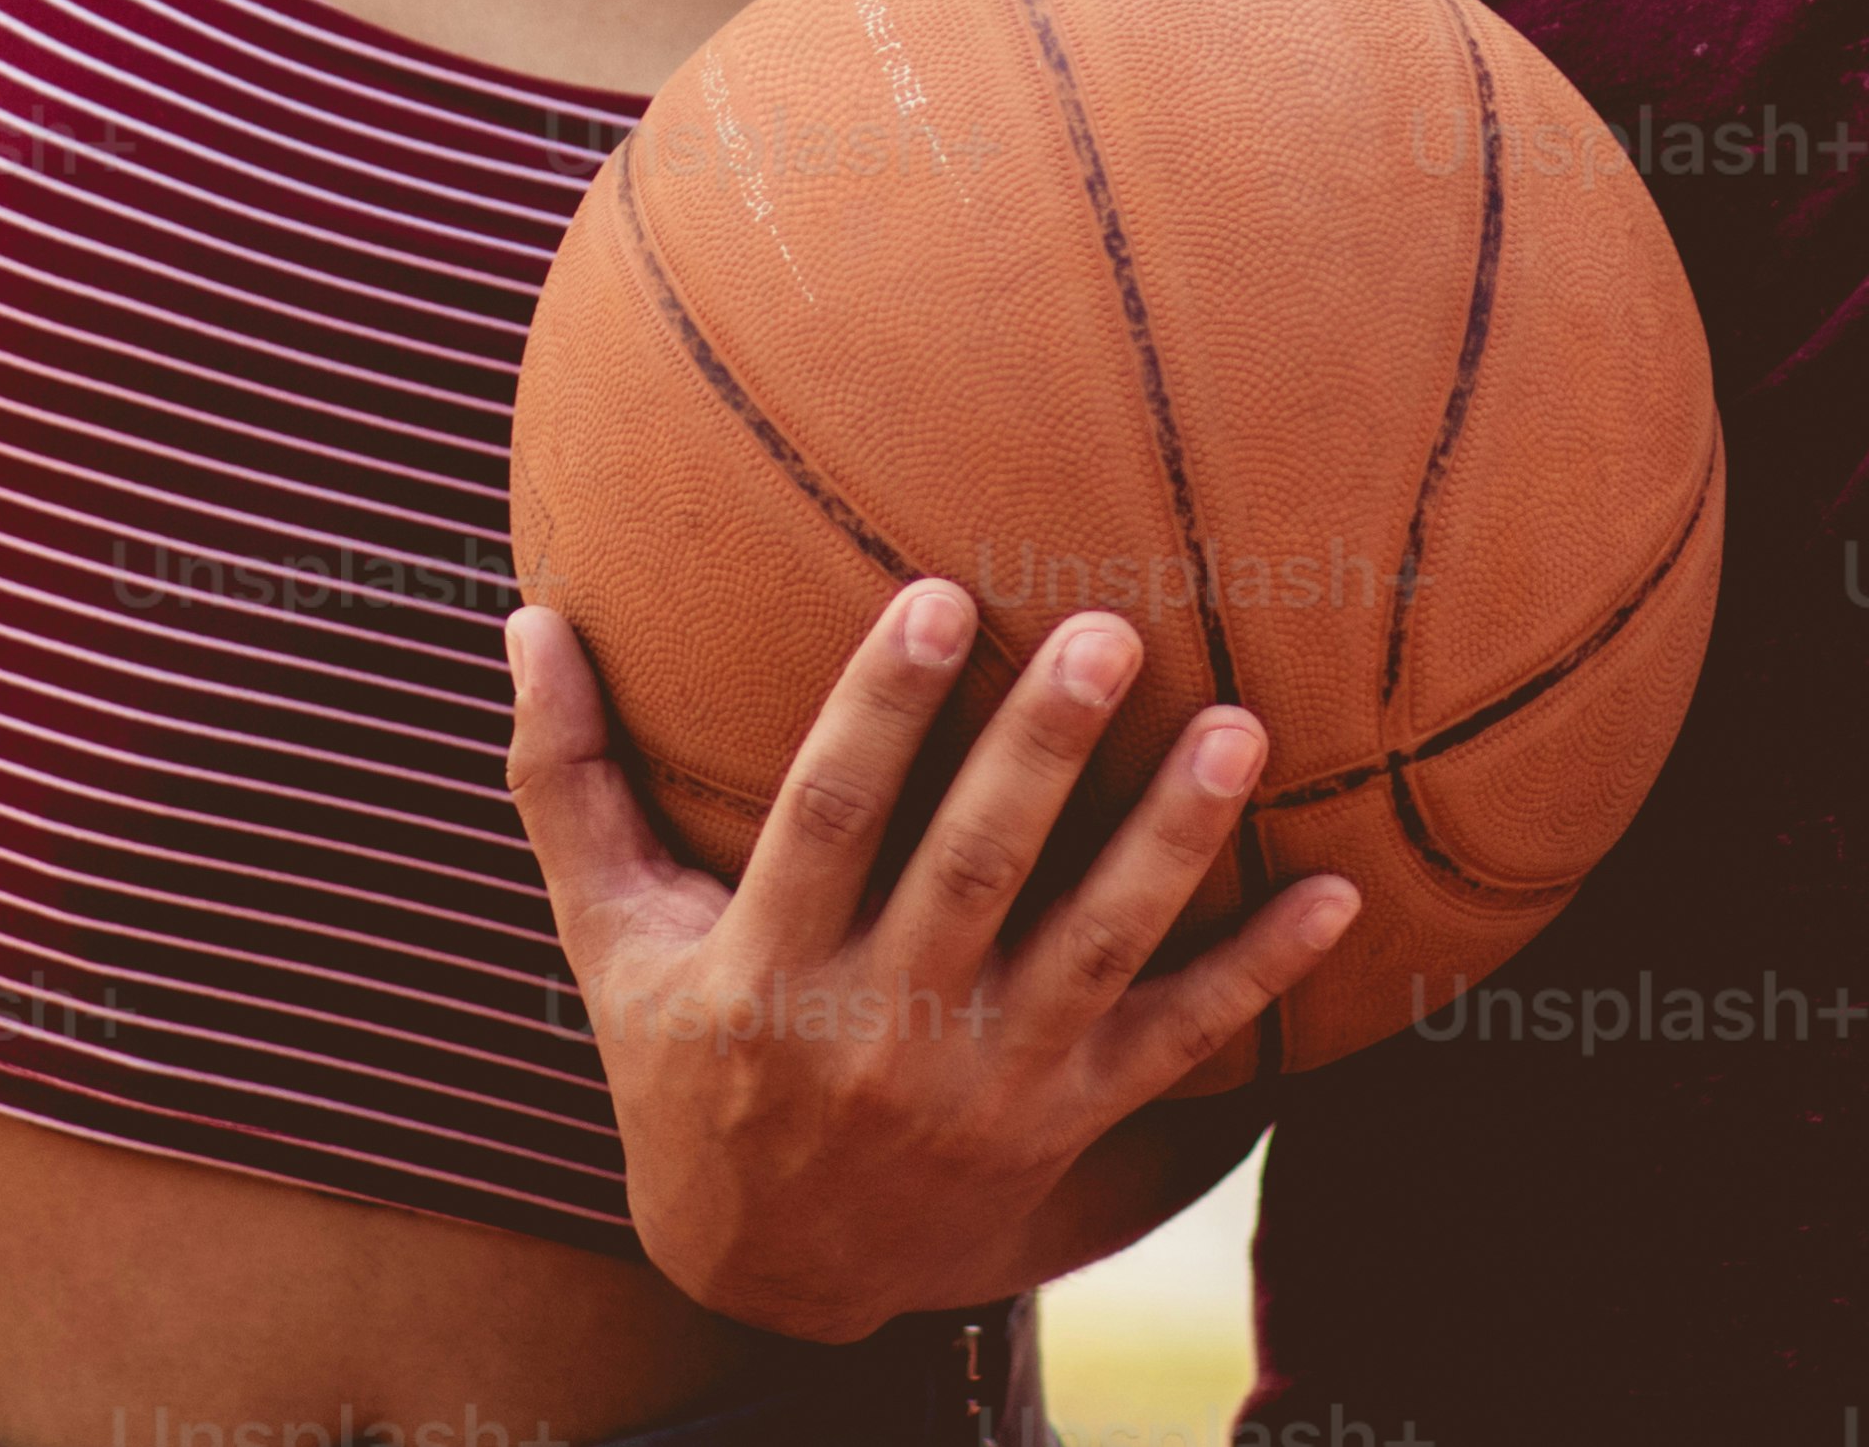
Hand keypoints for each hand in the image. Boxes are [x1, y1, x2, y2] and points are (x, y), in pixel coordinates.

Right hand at [501, 579, 1360, 1336]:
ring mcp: (985, 1086)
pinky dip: (1261, 973)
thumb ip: (567, 784)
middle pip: (973, 875)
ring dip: (1172, 843)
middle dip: (1043, 755)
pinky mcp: (1067, 1123)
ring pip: (1093, 952)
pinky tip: (1341, 891)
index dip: (879, 710)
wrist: (769, 1273)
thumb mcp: (611, 940)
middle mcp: (879, 1033)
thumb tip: (528, 619)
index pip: (827, 822)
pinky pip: (1178, 1045)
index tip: (936, 596)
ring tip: (1241, 729)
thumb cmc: (684, 1062)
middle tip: (1108, 632)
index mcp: (766, 974)